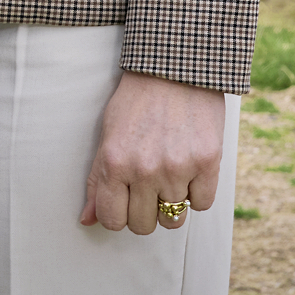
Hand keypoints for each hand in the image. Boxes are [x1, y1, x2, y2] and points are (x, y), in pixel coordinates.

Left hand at [79, 71, 225, 235]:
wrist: (175, 69)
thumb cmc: (137, 101)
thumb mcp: (108, 135)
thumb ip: (97, 180)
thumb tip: (87, 220)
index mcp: (114, 162)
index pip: (112, 220)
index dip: (119, 215)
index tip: (126, 202)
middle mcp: (144, 170)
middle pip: (143, 225)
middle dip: (145, 211)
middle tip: (149, 185)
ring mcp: (177, 168)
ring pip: (174, 220)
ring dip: (172, 203)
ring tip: (170, 174)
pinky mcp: (207, 163)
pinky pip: (201, 204)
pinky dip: (197, 192)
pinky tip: (190, 167)